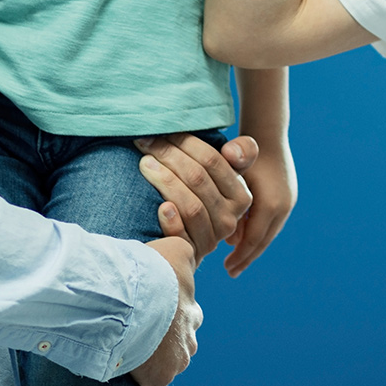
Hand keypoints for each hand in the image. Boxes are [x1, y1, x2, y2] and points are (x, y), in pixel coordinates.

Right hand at [130, 237, 199, 385]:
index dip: (167, 312)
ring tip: (130, 352)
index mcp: (192, 311)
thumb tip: (187, 251)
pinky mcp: (159, 380)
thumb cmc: (151, 271)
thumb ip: (183, 251)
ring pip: (169, 365)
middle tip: (140, 332)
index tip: (150, 311)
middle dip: (165, 340)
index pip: (185, 314)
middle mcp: (190, 338)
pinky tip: (129, 379)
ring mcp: (176, 361)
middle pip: (180, 342)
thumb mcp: (175, 248)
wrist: (130, 298)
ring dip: (154, 361)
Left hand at [135, 133, 257, 258]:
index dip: (185, 142)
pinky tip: (160, 207)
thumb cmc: (199, 195)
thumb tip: (231, 150)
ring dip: (165, 181)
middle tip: (145, 143)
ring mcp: (211, 238)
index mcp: (241, 194)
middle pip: (198, 179)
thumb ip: (239, 154)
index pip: (213, 161)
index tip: (162, 131)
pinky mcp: (192, 254)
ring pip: (191, 205)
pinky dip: (171, 220)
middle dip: (169, 155)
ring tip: (144, 164)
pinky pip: (182, 236)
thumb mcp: (219, 175)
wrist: (184, 240)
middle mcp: (230, 218)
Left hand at [223, 140, 297, 277]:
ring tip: (237, 258)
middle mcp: (282, 206)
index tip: (227, 269)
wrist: (267, 133)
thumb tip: (228, 208)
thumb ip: (229, 191)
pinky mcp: (286, 196)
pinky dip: (258, 232)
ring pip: (268, 231)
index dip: (240, 256)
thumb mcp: (234, 169)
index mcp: (269, 204)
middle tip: (232, 271)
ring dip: (252, 245)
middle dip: (247, 256)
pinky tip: (244, 236)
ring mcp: (286, 201)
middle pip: (263, 240)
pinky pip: (271, 221)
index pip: (254, 240)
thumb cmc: (244, 150)